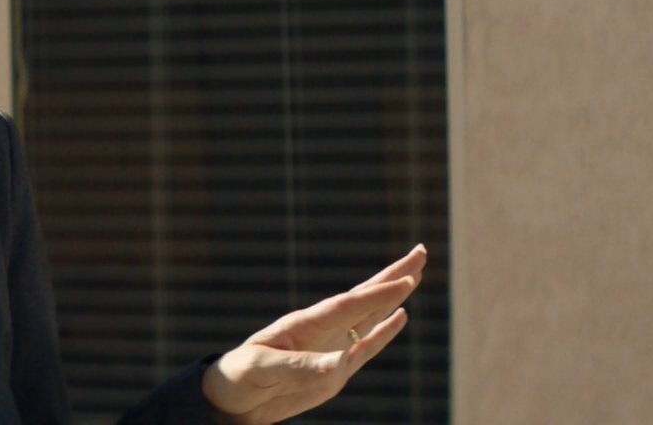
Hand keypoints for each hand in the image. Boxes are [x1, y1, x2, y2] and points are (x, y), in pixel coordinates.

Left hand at [200, 244, 426, 424]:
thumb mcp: (265, 369)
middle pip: (363, 298)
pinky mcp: (335, 370)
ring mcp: (331, 348)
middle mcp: (321, 330)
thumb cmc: (240, 377)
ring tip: (415, 274)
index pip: (347, 305)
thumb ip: (302, 367)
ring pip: (369, 316)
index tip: (406, 278)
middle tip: (421, 252)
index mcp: (303, 325)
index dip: (377, 294)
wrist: (232, 399)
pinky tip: (400, 316)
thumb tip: (342, 364)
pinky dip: (385, 331)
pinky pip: (366, 346)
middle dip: (392, 277)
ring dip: (392, 296)